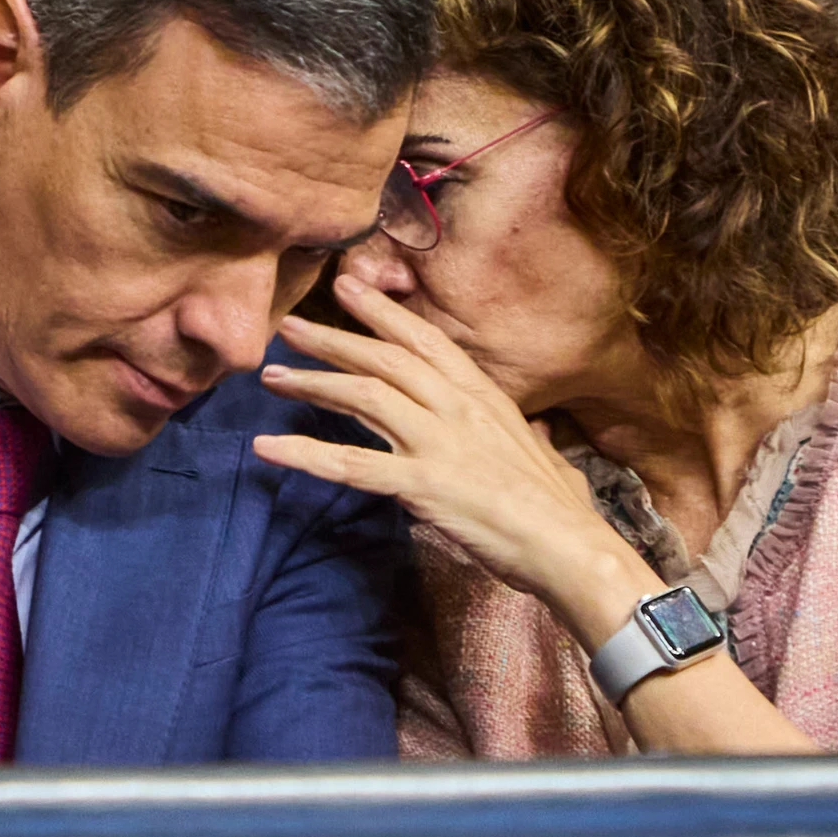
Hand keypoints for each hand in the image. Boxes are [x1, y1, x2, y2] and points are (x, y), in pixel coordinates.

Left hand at [254, 275, 658, 620]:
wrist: (570, 547)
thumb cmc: (560, 508)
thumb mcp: (543, 454)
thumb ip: (525, 435)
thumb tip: (530, 427)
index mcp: (484, 396)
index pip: (426, 340)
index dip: (383, 312)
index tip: (349, 289)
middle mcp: (457, 407)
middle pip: (384, 358)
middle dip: (333, 338)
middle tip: (290, 326)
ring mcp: (439, 442)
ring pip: (363, 396)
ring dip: (313, 383)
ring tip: (272, 377)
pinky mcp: (422, 484)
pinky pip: (351, 465)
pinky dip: (305, 454)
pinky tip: (267, 448)